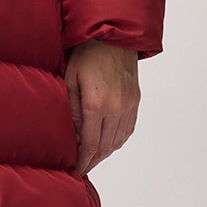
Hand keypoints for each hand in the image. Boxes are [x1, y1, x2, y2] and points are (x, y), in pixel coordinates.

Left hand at [64, 41, 140, 175]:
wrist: (114, 36)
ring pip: (117, 141)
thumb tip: (72, 136)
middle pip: (105, 147)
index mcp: (97, 104)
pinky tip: (106, 142)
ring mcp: (129, 106)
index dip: (83, 161)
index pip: (91, 145)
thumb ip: (71, 110)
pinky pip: (127, 130)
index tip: (76, 170)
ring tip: (91, 158)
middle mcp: (117, 108)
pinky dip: (116, 141)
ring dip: (104, 153)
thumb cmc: (87, 54)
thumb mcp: (70, 81)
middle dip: (92, 161)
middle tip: (81, 168)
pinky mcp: (135, 101)